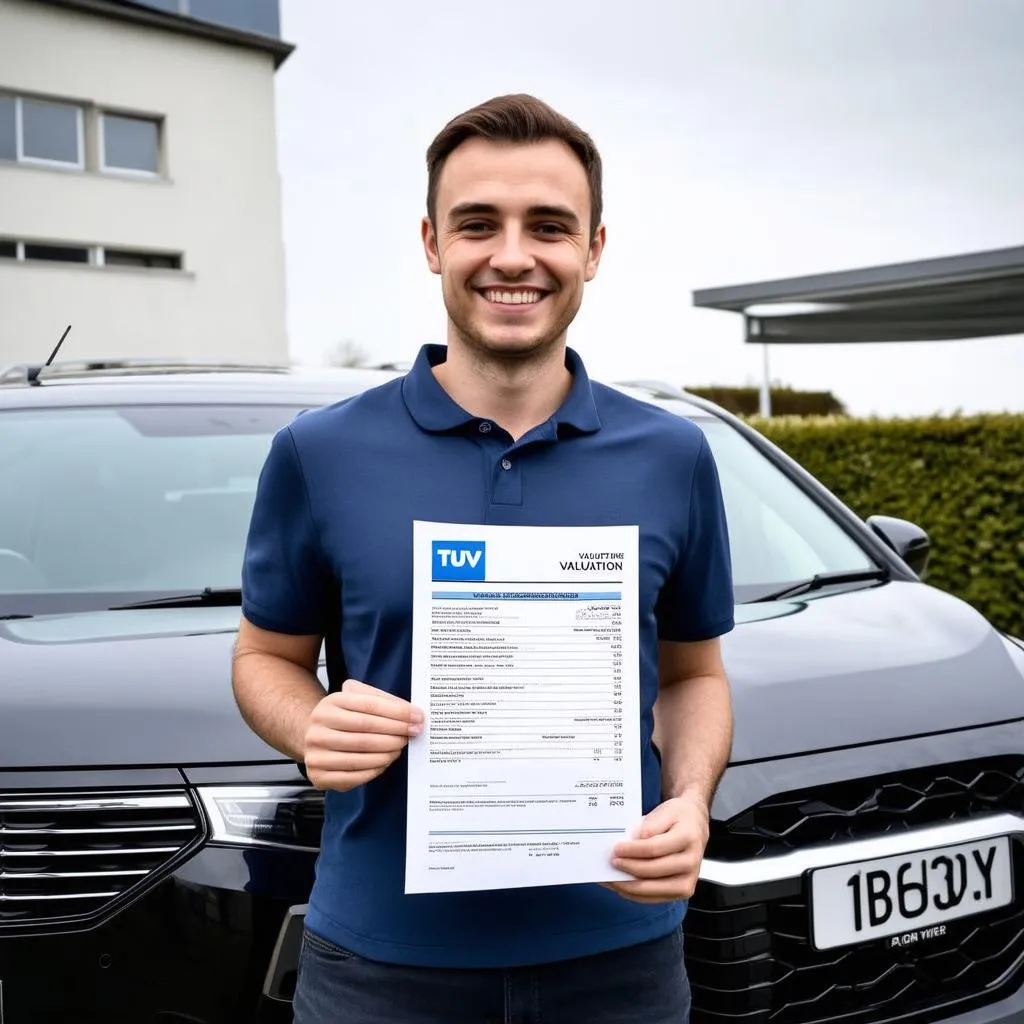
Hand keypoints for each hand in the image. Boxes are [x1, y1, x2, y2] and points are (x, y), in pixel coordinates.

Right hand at [303, 680, 423, 791]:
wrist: (313, 737)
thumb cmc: (344, 718)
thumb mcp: (357, 699)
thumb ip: (381, 700)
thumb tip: (410, 711)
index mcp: (330, 703)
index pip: (370, 706)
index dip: (397, 712)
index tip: (417, 717)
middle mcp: (318, 728)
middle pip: (366, 730)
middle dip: (396, 732)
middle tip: (413, 733)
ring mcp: (316, 753)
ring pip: (361, 754)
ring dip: (388, 752)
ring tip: (400, 747)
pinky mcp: (319, 776)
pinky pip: (354, 775)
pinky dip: (375, 769)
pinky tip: (385, 761)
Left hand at [602, 793, 709, 903]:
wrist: (695, 825)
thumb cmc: (677, 818)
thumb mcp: (665, 811)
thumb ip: (650, 825)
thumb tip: (634, 840)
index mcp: (687, 838)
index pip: (654, 848)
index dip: (632, 850)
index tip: (616, 849)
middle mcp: (691, 862)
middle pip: (653, 870)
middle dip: (628, 868)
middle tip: (611, 862)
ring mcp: (689, 880)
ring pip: (653, 889)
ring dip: (628, 886)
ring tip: (611, 879)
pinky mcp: (682, 892)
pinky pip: (655, 898)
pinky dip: (635, 895)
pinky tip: (621, 887)